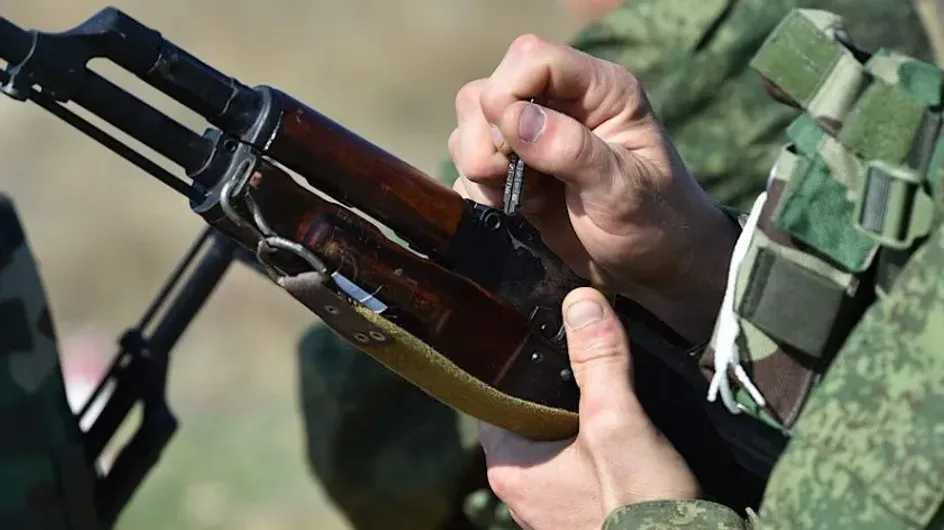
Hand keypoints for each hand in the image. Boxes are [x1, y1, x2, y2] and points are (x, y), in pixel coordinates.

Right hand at [448, 35, 737, 341]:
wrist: (655, 270)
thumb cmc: (656, 224)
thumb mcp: (624, 189)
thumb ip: (572, 150)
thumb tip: (515, 118)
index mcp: (599, 92)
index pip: (533, 58)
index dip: (509, 92)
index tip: (510, 143)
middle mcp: (560, 106)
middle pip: (488, 91)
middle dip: (485, 137)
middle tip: (508, 176)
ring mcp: (533, 140)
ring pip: (470, 126)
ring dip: (478, 166)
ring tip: (516, 201)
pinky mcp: (514, 174)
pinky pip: (467, 167)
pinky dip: (476, 190)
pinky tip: (511, 212)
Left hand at [479, 287, 698, 529]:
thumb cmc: (640, 508)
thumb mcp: (618, 423)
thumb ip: (600, 362)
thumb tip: (580, 303)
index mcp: (510, 468)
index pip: (496, 395)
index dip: (518, 360)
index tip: (546, 332)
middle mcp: (525, 488)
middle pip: (532, 411)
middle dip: (561, 381)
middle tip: (590, 349)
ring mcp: (557, 501)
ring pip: (562, 434)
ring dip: (587, 409)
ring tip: (613, 379)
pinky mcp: (589, 507)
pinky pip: (586, 459)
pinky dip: (604, 436)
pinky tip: (630, 421)